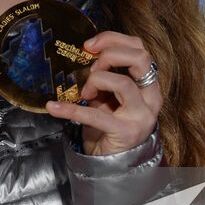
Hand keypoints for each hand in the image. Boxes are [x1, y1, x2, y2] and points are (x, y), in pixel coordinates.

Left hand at [46, 31, 162, 155]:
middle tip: (91, 63)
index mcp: (149, 85)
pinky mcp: (125, 132)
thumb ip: (106, 76)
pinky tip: (54, 107)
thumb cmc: (109, 125)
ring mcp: (141, 116)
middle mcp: (151, 98)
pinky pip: (96, 115)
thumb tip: (86, 53)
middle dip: (110, 53)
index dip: (114, 40)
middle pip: (140, 58)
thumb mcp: (109, 96)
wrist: (112, 164)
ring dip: (96, 81)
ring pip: (122, 82)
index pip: (140, 49)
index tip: (90, 44)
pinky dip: (71, 109)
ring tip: (84, 92)